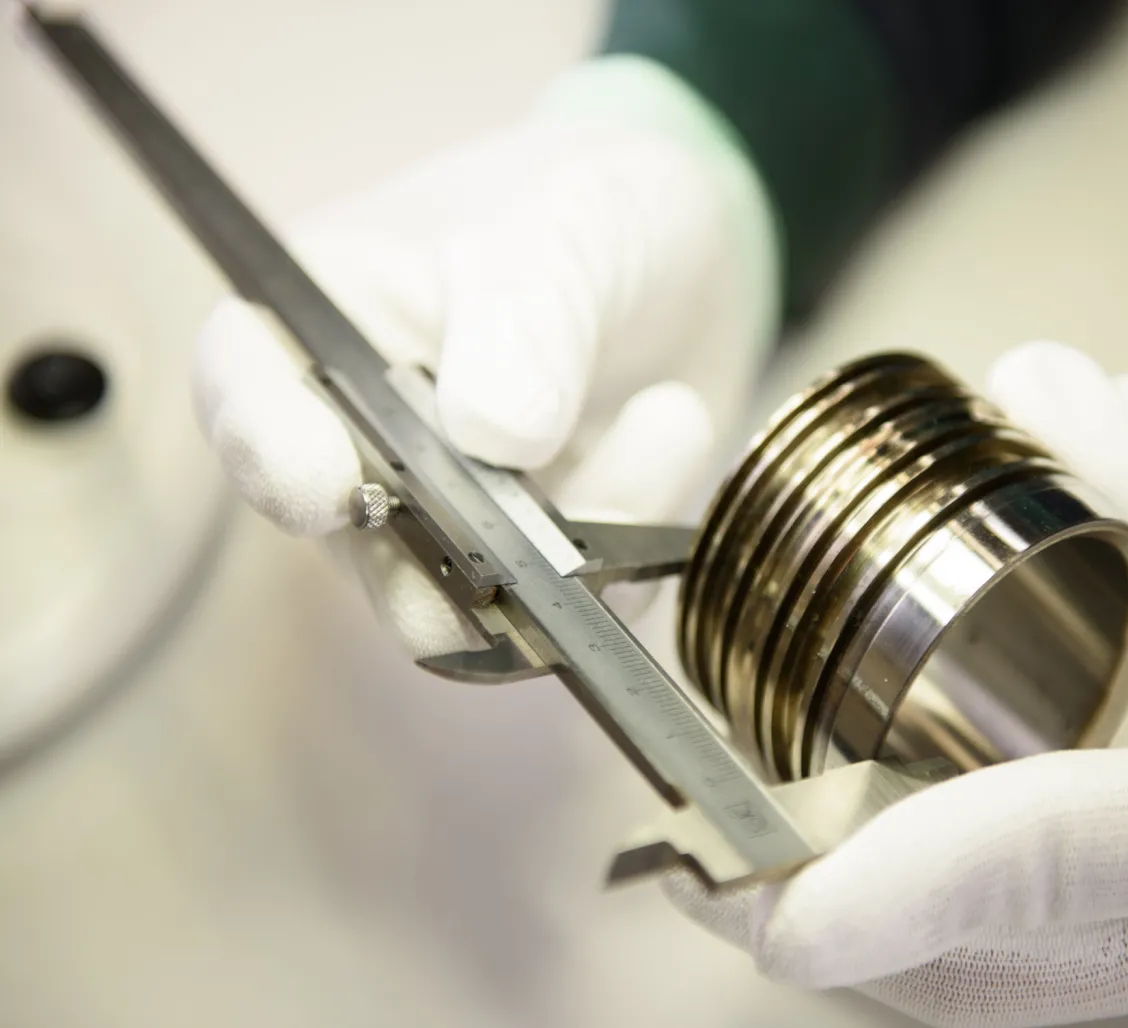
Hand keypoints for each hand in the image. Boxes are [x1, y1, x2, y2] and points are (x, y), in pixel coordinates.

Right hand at [192, 57, 777, 658]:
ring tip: (665, 410)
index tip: (328, 490)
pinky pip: (574, 605)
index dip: (268, 456)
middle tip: (540, 525)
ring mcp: (455, 516)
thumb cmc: (588, 206)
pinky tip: (674, 425)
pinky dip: (637, 541)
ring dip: (576, 540)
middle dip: (447, 561)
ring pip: (474, 604)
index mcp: (328, 329)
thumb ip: (524, 320)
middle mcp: (371, 444)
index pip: (248, 400)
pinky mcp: (540, 560)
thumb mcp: (562, 226)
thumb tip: (497, 440)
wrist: (690, 243)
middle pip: (358, 549)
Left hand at [666, 341, 1127, 1026]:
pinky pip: (1028, 971)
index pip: (1026, 862)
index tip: (729, 877)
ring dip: (860, 935)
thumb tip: (1036, 386)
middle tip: (695, 860)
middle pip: (972, 976)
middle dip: (815, 933)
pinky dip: (926, 921)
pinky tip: (871, 847)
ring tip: (751, 851)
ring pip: (991, 993)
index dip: (869, 875)